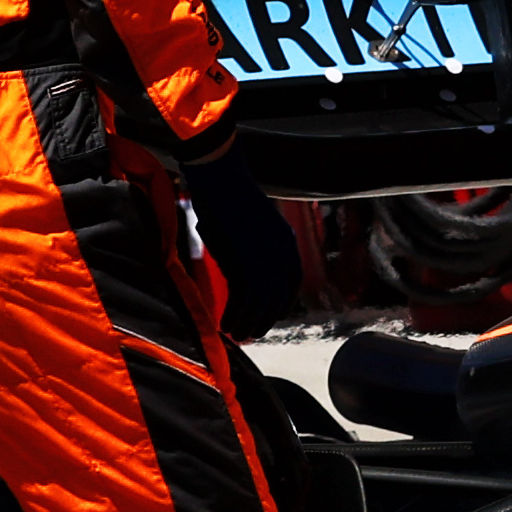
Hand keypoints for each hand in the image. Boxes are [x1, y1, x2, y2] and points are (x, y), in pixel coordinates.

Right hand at [181, 146, 303, 316]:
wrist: (220, 176)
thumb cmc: (227, 195)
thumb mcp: (249, 224)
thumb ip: (253, 246)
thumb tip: (243, 269)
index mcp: (286, 239)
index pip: (291, 280)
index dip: (280, 302)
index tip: (269, 316)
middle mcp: (283, 250)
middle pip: (278, 296)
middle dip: (264, 318)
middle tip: (251, 333)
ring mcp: (267, 255)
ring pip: (262, 302)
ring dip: (249, 322)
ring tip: (236, 335)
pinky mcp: (248, 259)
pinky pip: (245, 298)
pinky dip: (236, 315)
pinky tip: (226, 325)